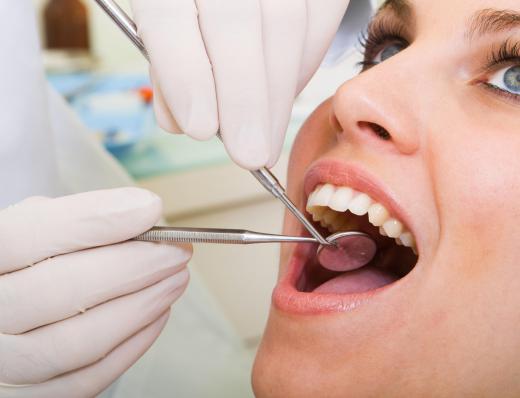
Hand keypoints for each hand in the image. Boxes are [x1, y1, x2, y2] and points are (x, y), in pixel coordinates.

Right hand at [0, 188, 191, 396]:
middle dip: (135, 266)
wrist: (9, 313)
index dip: (95, 220)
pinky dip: (132, 344)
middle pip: (61, 290)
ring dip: (142, 306)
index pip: (27, 235)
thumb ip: (81, 219)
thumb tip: (144, 210)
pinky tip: (157, 313)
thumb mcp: (39, 229)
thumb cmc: (30, 264)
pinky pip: (86, 380)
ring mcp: (2, 362)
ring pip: (78, 342)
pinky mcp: (29, 396)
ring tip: (175, 279)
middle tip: (177, 252)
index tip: (150, 209)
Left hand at [131, 0, 350, 168]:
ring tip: (266, 141)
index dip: (185, 75)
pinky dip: (304, 66)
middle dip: (243, 98)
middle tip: (248, 153)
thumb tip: (184, 122)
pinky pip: (319, 17)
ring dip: (277, 96)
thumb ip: (168, 68)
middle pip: (236, 21)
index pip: (169, 15)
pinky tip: (284, 97)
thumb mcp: (161, 23)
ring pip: (286, 22)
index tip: (200, 129)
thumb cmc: (189, 5)